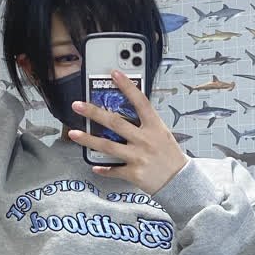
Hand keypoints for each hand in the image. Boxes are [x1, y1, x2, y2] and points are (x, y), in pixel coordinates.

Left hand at [68, 69, 188, 195]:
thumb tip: (127, 115)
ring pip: (107, 146)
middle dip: (94, 112)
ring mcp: (138, 156)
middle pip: (115, 122)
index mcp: (155, 126)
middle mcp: (145, 139)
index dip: (127, 86)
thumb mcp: (163, 134)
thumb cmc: (170, 156)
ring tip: (73, 133)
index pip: (140, 101)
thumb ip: (145, 124)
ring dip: (88, 140)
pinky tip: (94, 166)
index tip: (114, 74)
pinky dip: (104, 169)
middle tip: (78, 105)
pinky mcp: (134, 173)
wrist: (180, 180)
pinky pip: (114, 170)